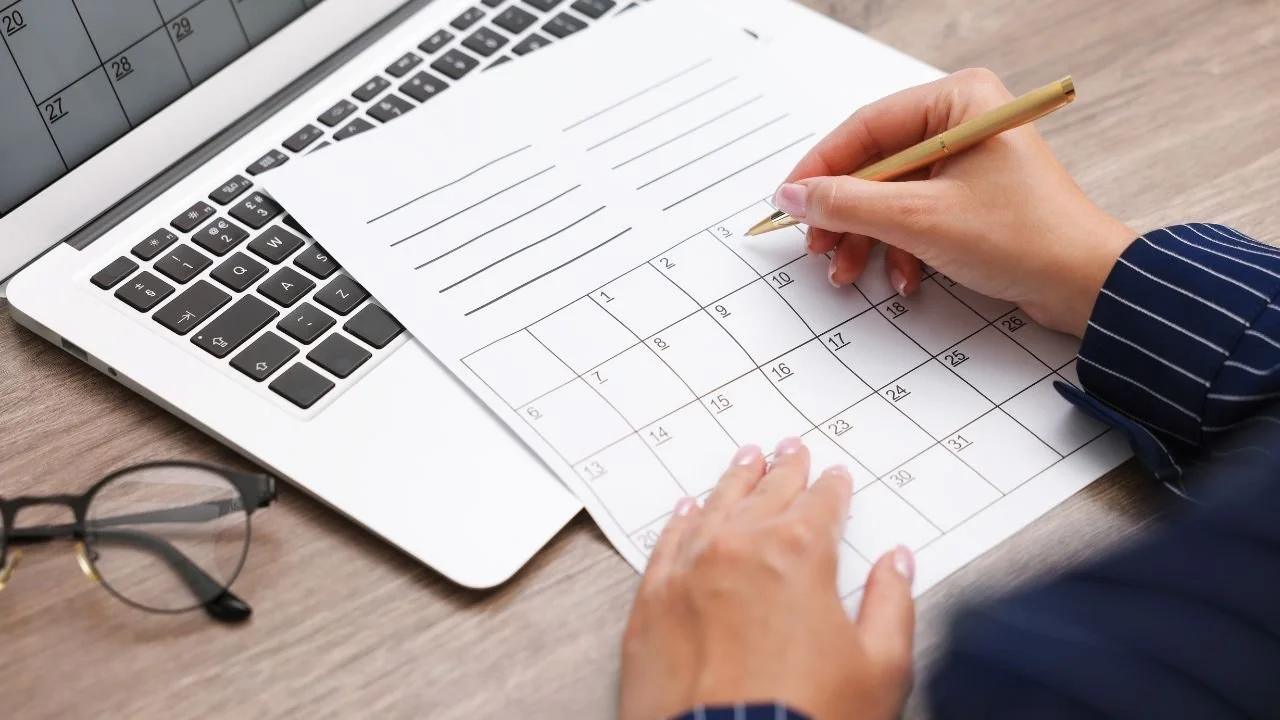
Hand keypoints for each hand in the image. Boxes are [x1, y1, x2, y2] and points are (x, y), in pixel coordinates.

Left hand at [619, 438, 915, 719]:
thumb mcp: (880, 669)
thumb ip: (891, 605)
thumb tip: (896, 565)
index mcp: (798, 555)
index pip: (821, 504)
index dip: (832, 489)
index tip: (834, 478)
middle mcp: (738, 549)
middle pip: (766, 495)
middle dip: (784, 471)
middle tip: (791, 450)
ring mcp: (687, 572)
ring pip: (713, 509)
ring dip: (734, 482)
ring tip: (745, 460)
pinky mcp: (651, 604)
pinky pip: (665, 545)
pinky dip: (679, 522)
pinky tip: (686, 509)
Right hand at [773, 68, 1136, 336]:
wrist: (1086, 285)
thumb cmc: (1024, 238)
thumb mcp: (920, 221)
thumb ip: (848, 205)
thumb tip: (793, 196)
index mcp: (958, 102)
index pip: (866, 127)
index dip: (821, 169)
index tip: (789, 202)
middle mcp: (961, 122)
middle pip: (875, 164)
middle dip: (845, 215)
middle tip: (818, 246)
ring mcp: (966, 161)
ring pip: (890, 195)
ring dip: (866, 239)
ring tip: (848, 273)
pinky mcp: (970, 198)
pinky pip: (914, 215)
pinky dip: (899, 248)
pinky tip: (901, 279)